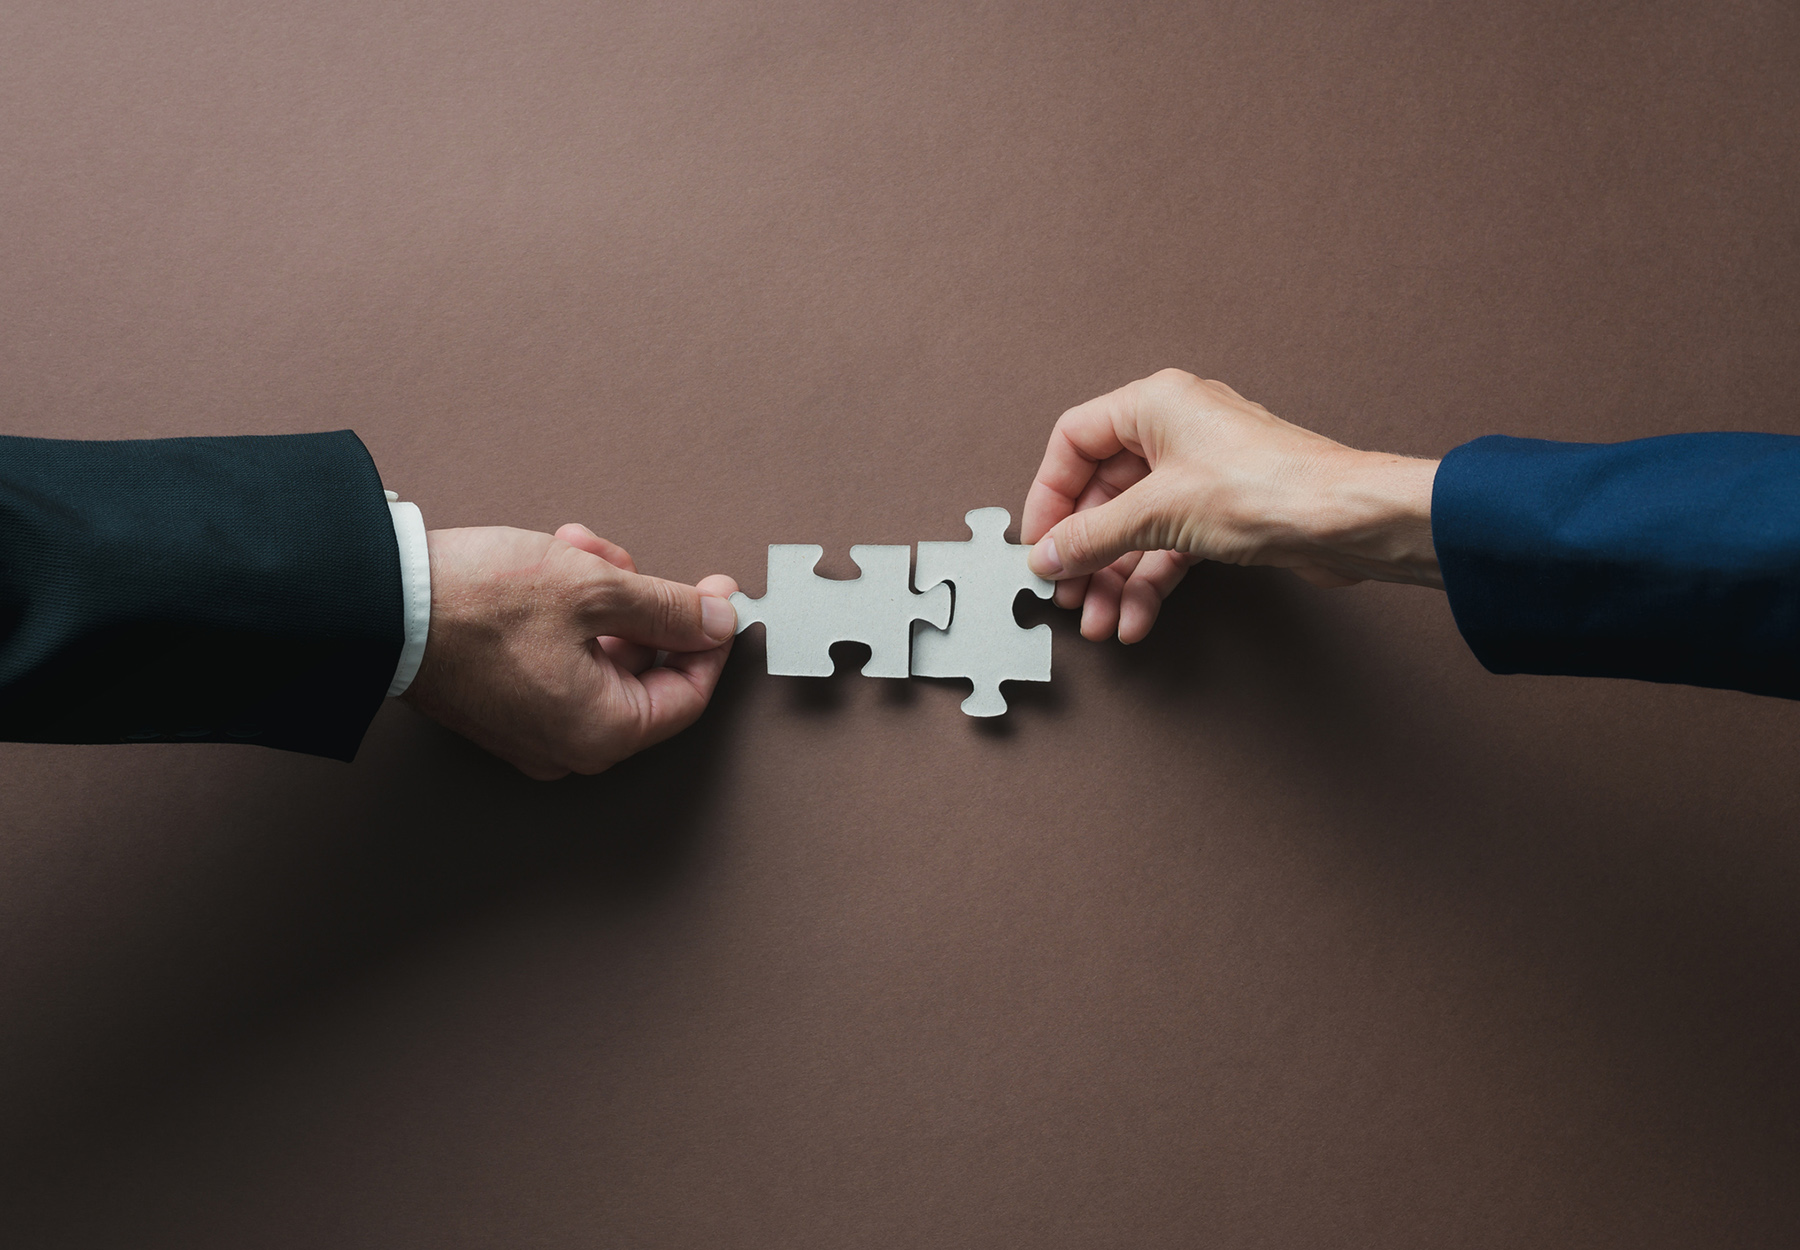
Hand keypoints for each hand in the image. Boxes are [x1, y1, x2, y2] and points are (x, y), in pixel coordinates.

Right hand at [401, 524, 737, 778]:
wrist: (377, 601)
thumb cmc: (476, 603)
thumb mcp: (595, 588)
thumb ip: (670, 609)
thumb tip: (716, 621)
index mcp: (601, 732)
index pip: (687, 695)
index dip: (709, 639)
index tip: (719, 598)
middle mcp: (567, 745)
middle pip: (639, 671)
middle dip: (637, 603)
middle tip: (620, 560)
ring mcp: (530, 728)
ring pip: (597, 654)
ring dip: (597, 595)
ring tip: (573, 550)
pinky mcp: (500, 702)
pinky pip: (557, 657)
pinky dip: (562, 611)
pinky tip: (548, 565)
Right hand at [1021, 368, 1440, 642]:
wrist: (1348, 520)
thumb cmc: (1269, 487)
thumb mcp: (1159, 511)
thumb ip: (1094, 535)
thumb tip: (1049, 554)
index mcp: (1154, 404)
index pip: (1074, 442)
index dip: (1049, 495)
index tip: (1038, 543)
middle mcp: (1174, 431)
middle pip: (1103, 493)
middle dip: (1084, 551)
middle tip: (1068, 594)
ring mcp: (1199, 474)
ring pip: (1135, 527)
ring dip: (1114, 578)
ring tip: (1101, 621)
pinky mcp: (1222, 513)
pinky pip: (1167, 546)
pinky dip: (1149, 582)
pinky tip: (1137, 618)